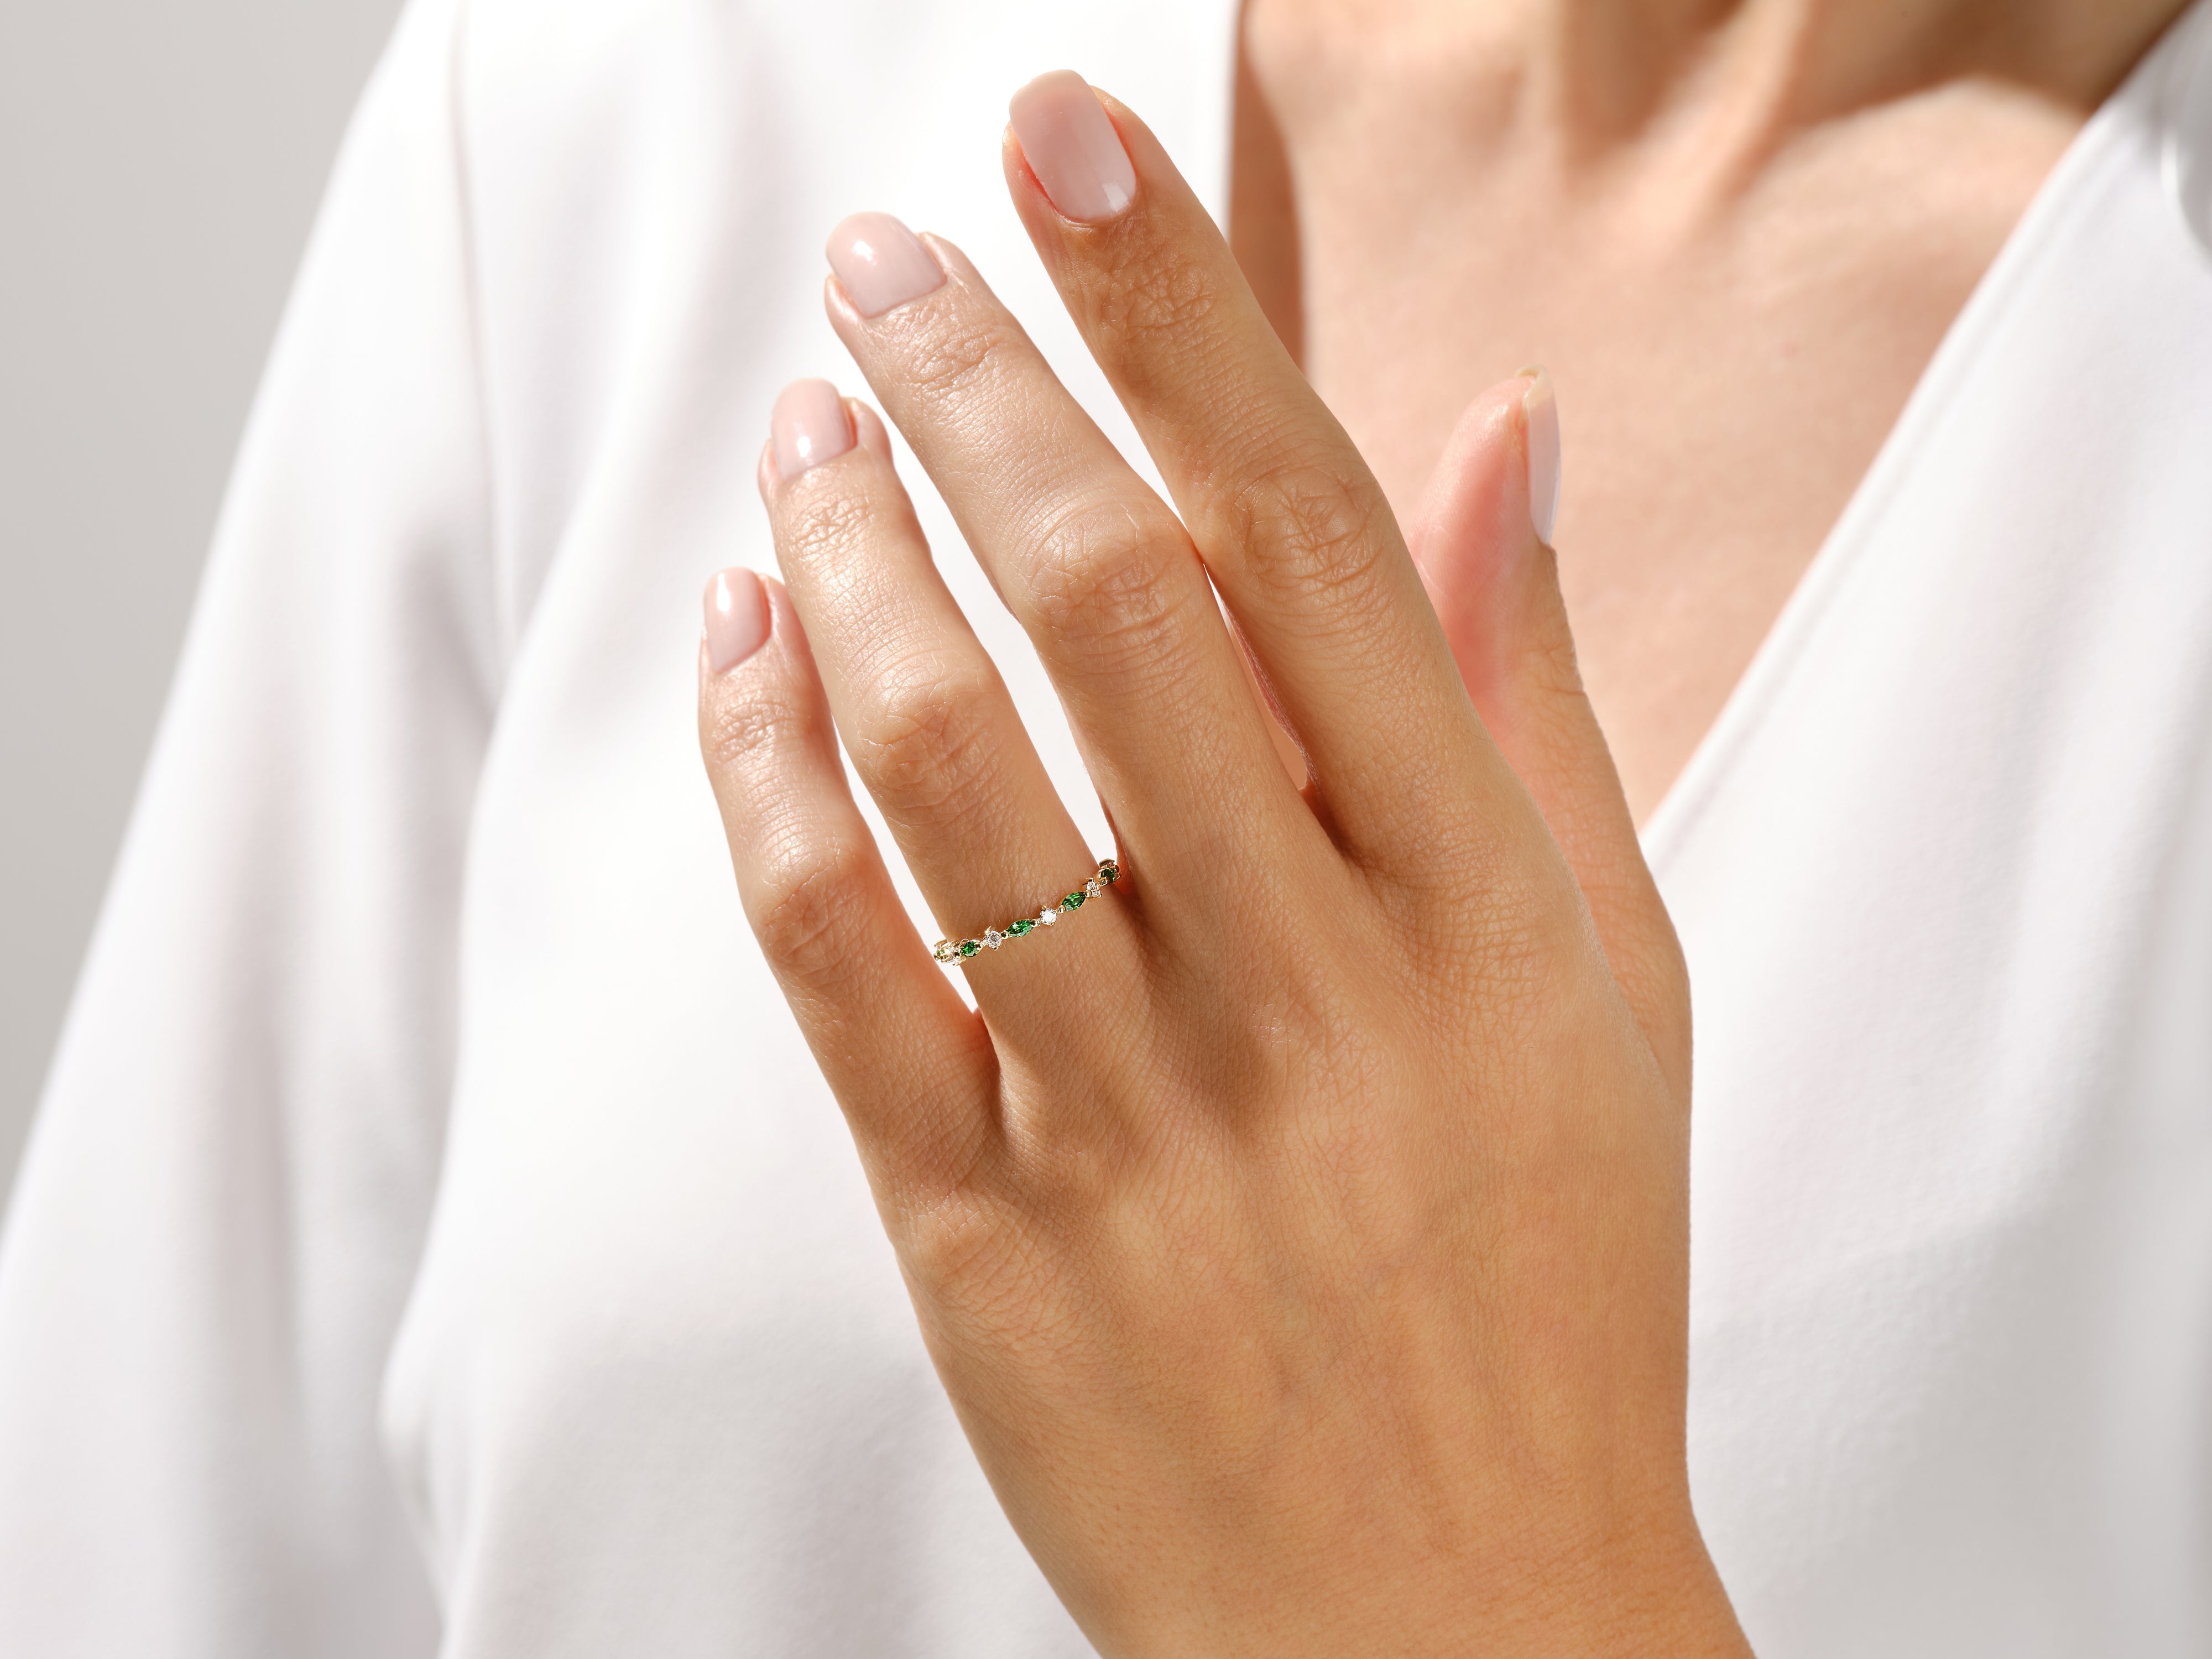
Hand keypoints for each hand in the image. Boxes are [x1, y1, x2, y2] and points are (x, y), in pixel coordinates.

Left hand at [697, 71, 1748, 1658]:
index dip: (1179, 313)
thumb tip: (1500, 444)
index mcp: (1481, 903)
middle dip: (973, 383)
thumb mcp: (1612, 990)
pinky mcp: (987, 1226)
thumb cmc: (1549, 1291)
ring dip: (847, 549)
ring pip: (941, 752)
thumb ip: (1534, 706)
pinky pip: (836, 954)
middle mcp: (1310, 980)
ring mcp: (1135, 1105)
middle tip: (888, 262)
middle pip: (1104, 598)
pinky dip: (766, 775)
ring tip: (803, 432)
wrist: (1455, 1624)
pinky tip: (741, 648)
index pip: (1308, 531)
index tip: (1073, 152)